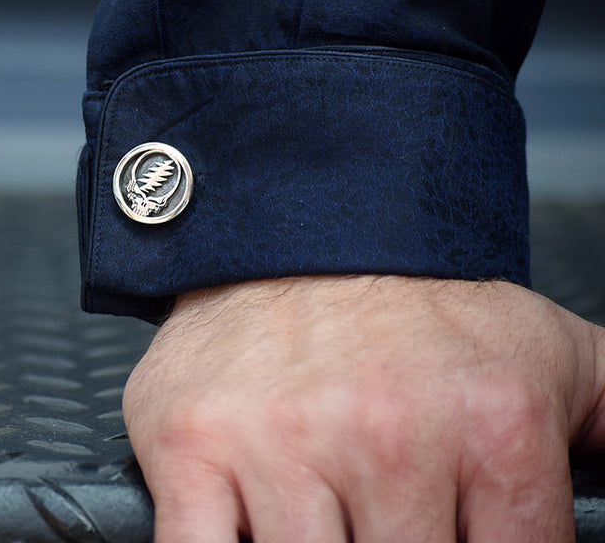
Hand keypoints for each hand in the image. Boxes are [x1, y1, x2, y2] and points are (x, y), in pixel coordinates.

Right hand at [122, 275, 604, 541]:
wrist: (293, 232)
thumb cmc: (415, 306)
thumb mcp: (551, 351)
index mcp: (493, 428)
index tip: (451, 536)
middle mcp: (390, 439)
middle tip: (385, 520)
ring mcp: (281, 447)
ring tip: (333, 521)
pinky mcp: (192, 448)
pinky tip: (253, 535)